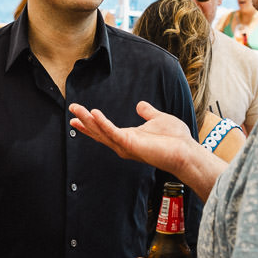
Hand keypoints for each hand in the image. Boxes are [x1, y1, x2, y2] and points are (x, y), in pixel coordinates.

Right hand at [68, 100, 195, 171]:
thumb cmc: (175, 139)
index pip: (104, 130)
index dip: (90, 123)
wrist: (186, 151)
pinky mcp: (131, 145)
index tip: (76, 116)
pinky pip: (113, 133)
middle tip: (71, 108)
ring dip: (88, 121)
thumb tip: (140, 105)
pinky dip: (103, 124)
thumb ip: (148, 113)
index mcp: (128, 137)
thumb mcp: (158, 119)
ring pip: (102, 132)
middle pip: (98, 132)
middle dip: (84, 121)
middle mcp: (124, 143)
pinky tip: (94, 114)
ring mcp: (126, 145)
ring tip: (76, 109)